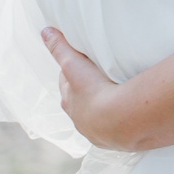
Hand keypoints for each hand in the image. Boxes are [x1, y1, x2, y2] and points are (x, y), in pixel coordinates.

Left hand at [42, 27, 129, 149]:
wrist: (122, 120)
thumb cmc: (95, 92)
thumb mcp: (74, 65)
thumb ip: (60, 48)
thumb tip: (45, 31)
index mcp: (70, 102)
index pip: (68, 85)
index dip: (73, 74)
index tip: (81, 66)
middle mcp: (80, 120)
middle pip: (80, 103)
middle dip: (86, 93)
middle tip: (98, 81)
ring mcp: (98, 133)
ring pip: (97, 119)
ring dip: (103, 110)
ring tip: (115, 100)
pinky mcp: (117, 141)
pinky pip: (116, 130)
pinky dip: (119, 123)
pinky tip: (128, 119)